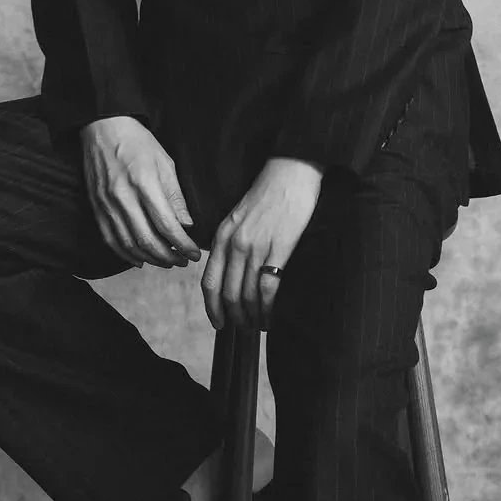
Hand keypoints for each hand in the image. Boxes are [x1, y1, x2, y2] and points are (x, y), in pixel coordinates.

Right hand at [79, 116, 201, 268]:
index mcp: (145, 183)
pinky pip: (111, 239)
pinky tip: (140, 259)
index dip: (182, 244)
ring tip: (167, 262)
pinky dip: (126, 254)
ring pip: (129, 244)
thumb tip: (186, 225)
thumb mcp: (165, 162)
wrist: (103, 128)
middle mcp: (124, 197)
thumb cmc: (137, 141)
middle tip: (183, 261)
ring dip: (150, 259)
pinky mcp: (96, 207)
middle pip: (147, 240)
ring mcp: (107, 204)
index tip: (194, 253)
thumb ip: (175, 196)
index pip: (166, 225)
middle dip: (168, 257)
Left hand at [201, 157, 323, 331]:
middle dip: (234, 317)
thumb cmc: (268, 192)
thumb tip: (230, 271)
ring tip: (259, 326)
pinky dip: (268, 308)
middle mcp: (234, 244)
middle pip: (227, 294)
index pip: (208, 282)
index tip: (218, 323)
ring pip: (246, 295)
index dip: (212, 308)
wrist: (291, 171)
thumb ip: (231, 241)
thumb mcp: (238, 215)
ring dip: (251, 316)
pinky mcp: (278, 249)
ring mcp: (256, 248)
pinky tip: (271, 316)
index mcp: (222, 236)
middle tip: (243, 329)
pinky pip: (268, 289)